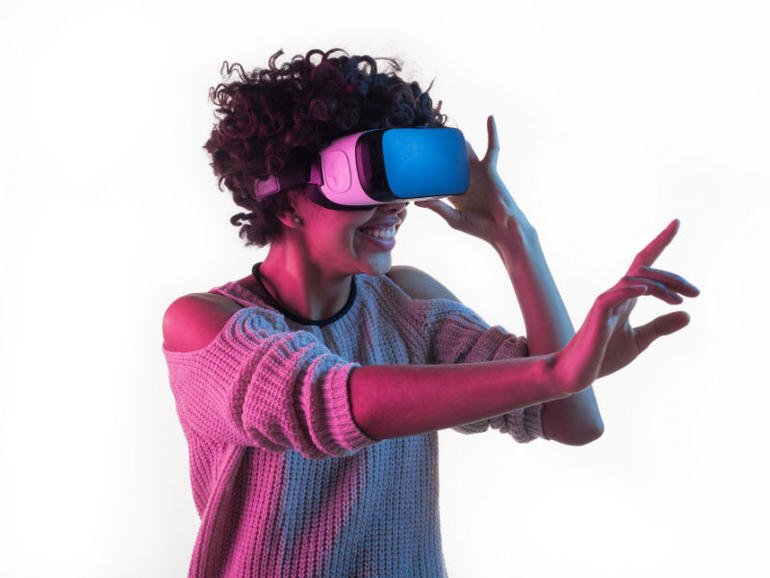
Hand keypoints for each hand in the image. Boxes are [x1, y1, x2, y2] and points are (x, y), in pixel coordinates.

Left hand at [414, 115, 531, 245]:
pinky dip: (492, 133)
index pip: (439, 174)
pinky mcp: (490, 169)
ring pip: (465, 150)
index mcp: (454, 191)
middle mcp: (464, 179)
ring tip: (444, 127)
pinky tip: (490, 118)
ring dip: (457, 139)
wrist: (501, 231)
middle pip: (450, 158)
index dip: (428, 165)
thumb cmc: (479, 227)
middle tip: (424, 134)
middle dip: (440, 148)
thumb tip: (416, 201)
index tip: (412, 155)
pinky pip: (493, 148)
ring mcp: (477, 172)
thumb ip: (437, 207)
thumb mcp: (453, 217)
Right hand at [555, 219, 699, 392]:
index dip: (660, 242)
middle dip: (674, 278)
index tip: (676, 223)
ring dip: (661, 287)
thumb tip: (688, 315)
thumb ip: (661, 326)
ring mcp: (606, 302)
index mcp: (625, 298)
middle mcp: (616, 295)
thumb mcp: (640, 340)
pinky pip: (616, 295)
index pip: (644, 264)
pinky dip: (632, 289)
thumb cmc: (604, 357)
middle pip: (646, 271)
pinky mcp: (598, 313)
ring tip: (679, 301)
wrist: (578, 373)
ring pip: (635, 280)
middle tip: (696, 293)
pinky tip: (647, 291)